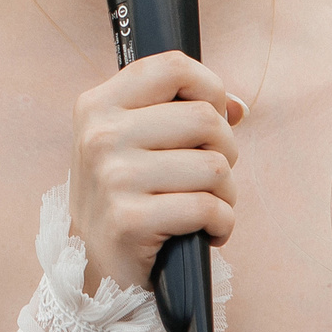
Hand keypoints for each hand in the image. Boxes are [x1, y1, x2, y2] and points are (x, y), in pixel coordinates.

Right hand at [68, 51, 240, 294]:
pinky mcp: (130, 220)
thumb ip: (179, 114)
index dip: (209, 88)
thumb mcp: (133, 143)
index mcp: (98, 105)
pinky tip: (206, 232)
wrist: (95, 265)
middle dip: (225, 150)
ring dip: (226, 193)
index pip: (172, 66)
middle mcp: (100, 136)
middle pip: (205, 118)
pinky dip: (222, 223)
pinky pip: (209, 208)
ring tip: (207, 206)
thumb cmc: (125, 196)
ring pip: (214, 166)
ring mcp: (112, 177)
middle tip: (209, 175)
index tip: (212, 116)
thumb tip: (237, 107)